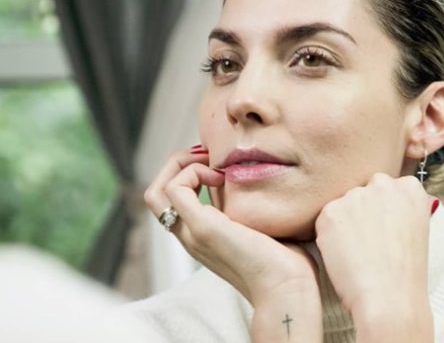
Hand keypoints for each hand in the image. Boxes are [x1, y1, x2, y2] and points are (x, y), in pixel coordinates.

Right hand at [143, 145, 322, 341]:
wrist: (287, 289)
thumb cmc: (285, 262)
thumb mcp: (258, 224)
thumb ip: (244, 206)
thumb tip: (242, 178)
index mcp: (202, 236)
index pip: (173, 200)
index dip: (187, 172)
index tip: (215, 160)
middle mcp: (190, 236)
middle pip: (156, 195)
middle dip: (177, 164)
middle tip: (205, 153)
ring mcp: (192, 233)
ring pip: (156, 192)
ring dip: (181, 165)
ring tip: (211, 162)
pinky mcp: (203, 227)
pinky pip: (176, 188)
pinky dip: (193, 171)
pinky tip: (220, 176)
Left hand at [314, 173, 435, 341]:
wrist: (389, 298)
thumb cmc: (405, 272)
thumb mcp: (416, 229)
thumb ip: (399, 208)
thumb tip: (381, 205)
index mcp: (409, 187)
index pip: (388, 188)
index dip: (383, 212)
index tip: (385, 230)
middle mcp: (382, 184)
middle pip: (363, 192)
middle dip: (362, 212)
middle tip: (368, 243)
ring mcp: (355, 196)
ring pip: (343, 206)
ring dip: (345, 224)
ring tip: (358, 253)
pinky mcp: (330, 212)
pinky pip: (326, 221)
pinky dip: (329, 238)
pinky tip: (345, 257)